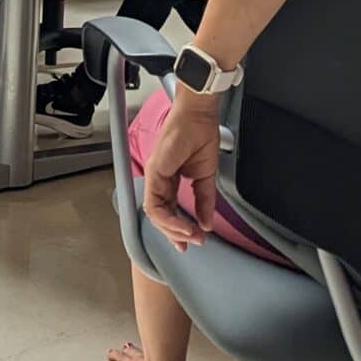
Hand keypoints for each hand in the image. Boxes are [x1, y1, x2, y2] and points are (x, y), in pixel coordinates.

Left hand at [143, 90, 221, 249]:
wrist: (198, 116)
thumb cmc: (200, 135)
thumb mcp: (205, 176)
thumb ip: (204, 201)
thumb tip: (206, 222)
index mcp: (169, 179)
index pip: (169, 210)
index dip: (178, 229)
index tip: (191, 240)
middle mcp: (159, 179)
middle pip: (161, 215)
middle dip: (176, 234)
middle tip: (192, 243)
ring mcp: (154, 176)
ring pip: (156, 214)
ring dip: (174, 229)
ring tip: (191, 236)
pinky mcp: (154, 172)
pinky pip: (155, 204)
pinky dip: (169, 219)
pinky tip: (184, 225)